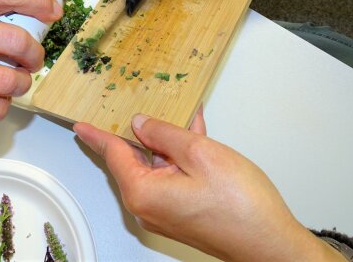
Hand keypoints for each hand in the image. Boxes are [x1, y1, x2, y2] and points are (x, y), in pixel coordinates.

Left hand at [74, 108, 345, 261]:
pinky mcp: (181, 212)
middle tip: (132, 108)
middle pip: (134, 160)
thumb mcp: (200, 154)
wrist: (271, 243)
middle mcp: (148, 206)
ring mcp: (165, 211)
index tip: (81, 126)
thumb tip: (142, 124)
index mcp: (143, 192)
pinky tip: (193, 135)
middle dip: (139, 133)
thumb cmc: (242, 207)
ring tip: (176, 117)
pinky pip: (172, 176)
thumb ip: (165, 134)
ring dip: (166, 142)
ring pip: (157, 165)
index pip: (113, 154)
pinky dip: (180, 157)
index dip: (98, 135)